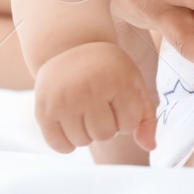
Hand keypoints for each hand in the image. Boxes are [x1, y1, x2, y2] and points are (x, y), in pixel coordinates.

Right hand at [34, 41, 156, 154]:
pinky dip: (66, 143)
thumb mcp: (134, 84)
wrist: (71, 46)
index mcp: (116, 80)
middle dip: (106, 126)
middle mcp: (88, 89)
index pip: (128, 124)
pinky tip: (70, 124)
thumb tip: (150, 146)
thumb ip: (146, 116)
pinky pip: (58, 145)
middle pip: (104, 135)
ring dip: (87, 133)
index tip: (118, 100)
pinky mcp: (43, 109)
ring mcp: (63, 99)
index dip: (125, 117)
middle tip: (99, 105)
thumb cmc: (109, 70)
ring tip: (84, 111)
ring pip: (82, 141)